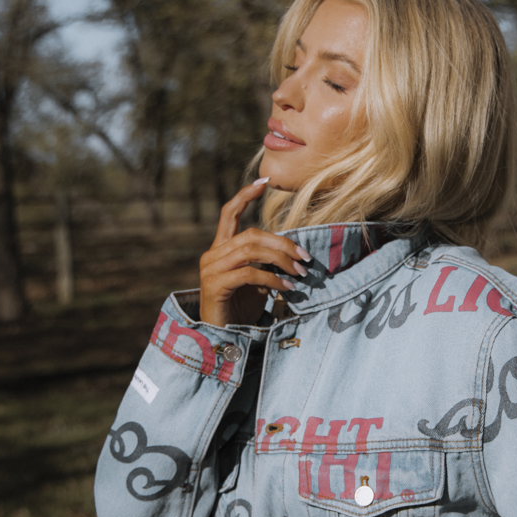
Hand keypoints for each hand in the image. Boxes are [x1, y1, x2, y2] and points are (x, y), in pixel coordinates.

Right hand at [199, 179, 310, 326]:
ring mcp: (211, 269)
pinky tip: (287, 287)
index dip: (245, 196)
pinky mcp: (215, 285)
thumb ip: (265, 263)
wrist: (221, 335)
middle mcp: (212, 255)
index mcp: (221, 249)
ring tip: (300, 273)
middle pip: (250, 235)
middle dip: (282, 244)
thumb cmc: (240, 308)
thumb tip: (293, 254)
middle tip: (305, 258)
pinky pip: (249, 274)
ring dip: (280, 260)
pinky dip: (272, 279)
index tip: (263, 181)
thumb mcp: (256, 281)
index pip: (229, 213)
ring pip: (250, 251)